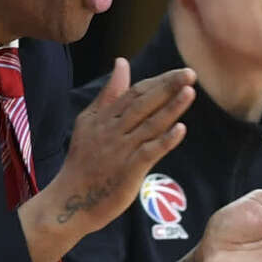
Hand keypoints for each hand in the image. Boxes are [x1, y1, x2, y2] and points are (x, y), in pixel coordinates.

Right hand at [19, 58, 194, 261]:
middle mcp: (112, 130)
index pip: (135, 93)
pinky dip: (165, 141)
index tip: (181, 71)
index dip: (159, 81)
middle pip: (143, 104)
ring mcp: (121, 150)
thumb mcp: (89, 121)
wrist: (71, 200)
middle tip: (190, 73)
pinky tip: (180, 129)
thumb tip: (122, 62)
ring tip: (189, 92)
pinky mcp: (128, 171)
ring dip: (171, 108)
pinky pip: (148, 153)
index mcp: (104, 117)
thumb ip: (109, 93)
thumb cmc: (83, 160)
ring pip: (149, 125)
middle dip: (167, 87)